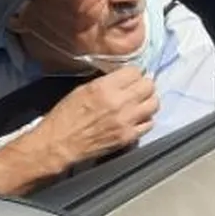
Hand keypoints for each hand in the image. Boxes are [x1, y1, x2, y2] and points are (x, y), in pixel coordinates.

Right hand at [32, 67, 158, 169]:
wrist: (60, 144)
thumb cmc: (66, 115)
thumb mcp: (83, 89)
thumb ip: (107, 82)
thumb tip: (124, 78)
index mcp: (105, 88)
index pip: (135, 71)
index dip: (133, 73)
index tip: (130, 77)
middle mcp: (120, 103)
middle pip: (149, 86)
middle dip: (144, 85)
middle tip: (137, 88)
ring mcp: (127, 121)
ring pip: (154, 104)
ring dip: (148, 101)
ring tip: (139, 103)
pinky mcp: (129, 137)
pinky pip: (149, 124)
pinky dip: (145, 119)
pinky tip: (136, 119)